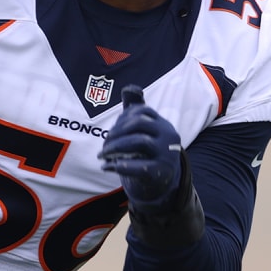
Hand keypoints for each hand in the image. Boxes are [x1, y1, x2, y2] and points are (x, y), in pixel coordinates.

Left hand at [99, 85, 184, 212]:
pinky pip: (139, 166)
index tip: (111, 131)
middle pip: (139, 123)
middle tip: (104, 143)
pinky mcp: (160, 173)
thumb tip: (129, 88)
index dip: (122, 119)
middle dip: (116, 132)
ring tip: (102, 155)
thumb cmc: (148, 152)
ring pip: (139, 141)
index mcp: (163, 124)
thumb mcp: (144, 131)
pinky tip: (107, 167)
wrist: (162, 183)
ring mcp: (166, 154)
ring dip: (115, 147)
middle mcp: (168, 136)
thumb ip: (135, 110)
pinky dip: (119, 166)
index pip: (141, 111)